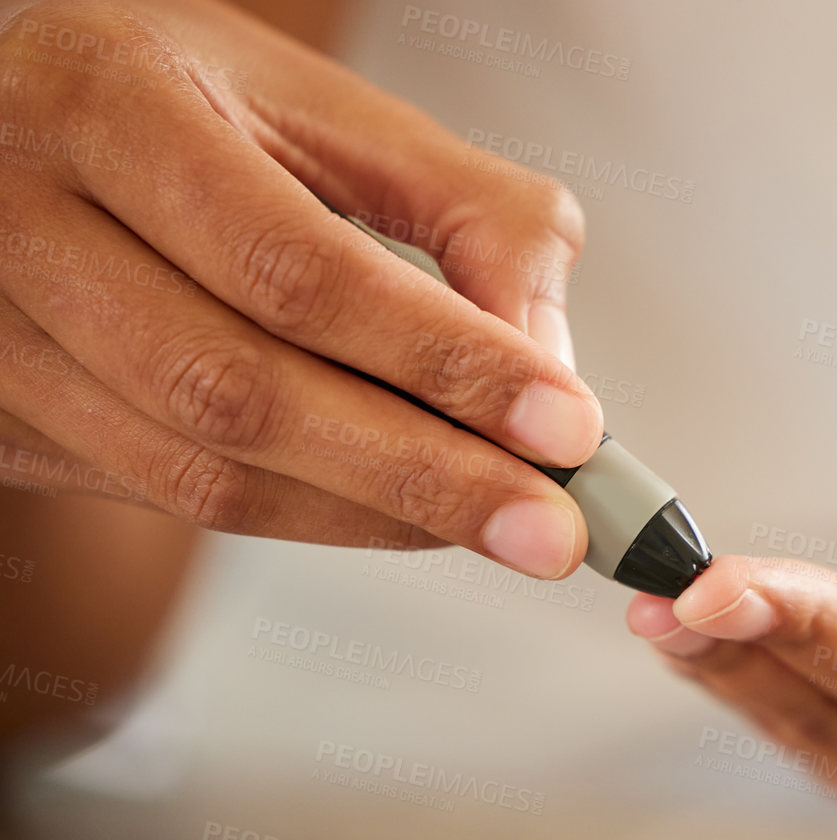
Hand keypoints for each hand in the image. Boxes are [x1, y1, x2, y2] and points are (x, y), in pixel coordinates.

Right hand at [0, 0, 602, 577]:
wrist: (1, 119)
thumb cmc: (174, 100)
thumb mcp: (319, 105)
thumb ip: (464, 208)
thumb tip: (547, 359)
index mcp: (113, 105)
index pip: (296, 269)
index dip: (442, 360)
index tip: (565, 426)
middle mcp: (21, 218)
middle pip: (239, 393)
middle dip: (423, 475)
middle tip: (552, 526)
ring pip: (197, 471)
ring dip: (372, 514)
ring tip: (497, 524)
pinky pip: (168, 496)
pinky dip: (306, 515)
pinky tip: (398, 510)